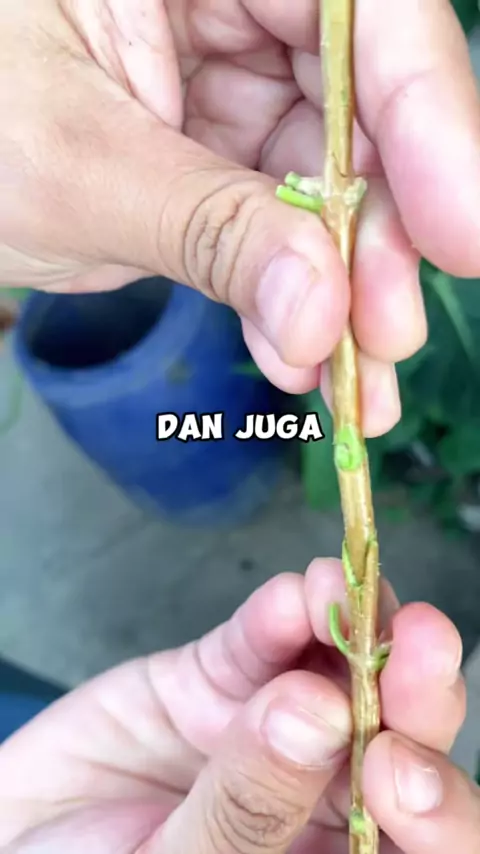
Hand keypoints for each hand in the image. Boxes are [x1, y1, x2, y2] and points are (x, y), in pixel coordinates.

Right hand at [0, 558, 475, 853]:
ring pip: (337, 668)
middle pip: (394, 737)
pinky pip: (258, 638)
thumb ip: (245, 809)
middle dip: (414, 689)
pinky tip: (286, 598)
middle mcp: (316, 791)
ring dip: (353, 623)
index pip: (416, 839)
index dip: (439, 802)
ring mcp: (270, 724)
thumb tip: (320, 711)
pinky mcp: (219, 673)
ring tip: (341, 589)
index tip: (401, 770)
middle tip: (422, 638)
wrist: (14, 834)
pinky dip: (276, 614)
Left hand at [3, 2, 479, 433]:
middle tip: (384, 333)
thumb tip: (319, 316)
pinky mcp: (222, 152)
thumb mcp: (77, 169)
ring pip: (332, 180)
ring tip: (352, 379)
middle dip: (379, 234)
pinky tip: (303, 355)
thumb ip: (207, 231)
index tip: (460, 236)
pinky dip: (294, 297)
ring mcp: (233, 81)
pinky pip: (282, 224)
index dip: (428, 116)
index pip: (356, 8)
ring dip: (346, 290)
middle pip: (362, 105)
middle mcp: (234, 2)